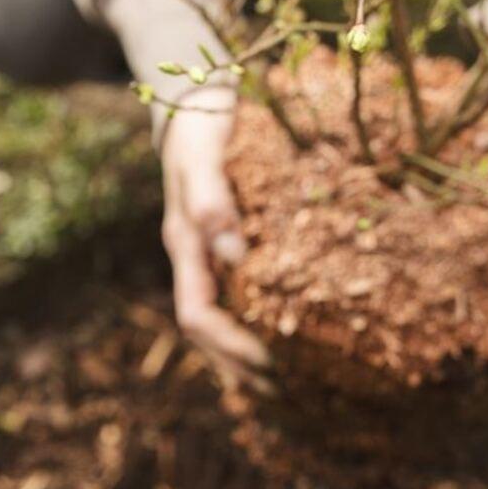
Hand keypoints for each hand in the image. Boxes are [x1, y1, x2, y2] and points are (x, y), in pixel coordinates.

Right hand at [160, 105, 272, 393]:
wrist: (199, 96)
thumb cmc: (201, 123)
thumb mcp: (203, 153)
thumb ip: (212, 199)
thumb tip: (235, 254)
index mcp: (185, 244)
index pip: (199, 316)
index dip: (230, 347)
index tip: (271, 365)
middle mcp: (198, 256)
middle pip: (212, 330)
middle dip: (244, 365)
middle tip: (293, 392)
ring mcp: (214, 250)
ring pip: (229, 315)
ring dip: (255, 349)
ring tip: (298, 378)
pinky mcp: (236, 238)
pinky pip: (247, 290)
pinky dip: (268, 316)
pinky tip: (301, 327)